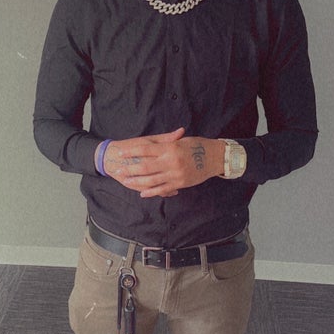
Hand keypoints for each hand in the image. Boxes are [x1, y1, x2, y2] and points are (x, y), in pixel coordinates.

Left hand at [98, 128, 224, 197]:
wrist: (216, 157)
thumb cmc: (199, 145)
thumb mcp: (183, 140)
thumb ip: (168, 140)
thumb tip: (151, 139)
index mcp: (169, 148)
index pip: (145, 149)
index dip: (131, 151)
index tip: (120, 153)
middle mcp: (171, 161)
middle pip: (144, 166)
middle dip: (129, 168)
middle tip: (117, 169)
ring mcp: (175, 174)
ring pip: (151, 180)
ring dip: (137, 181)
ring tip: (126, 181)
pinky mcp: (180, 183)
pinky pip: (162, 189)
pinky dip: (152, 192)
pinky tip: (143, 193)